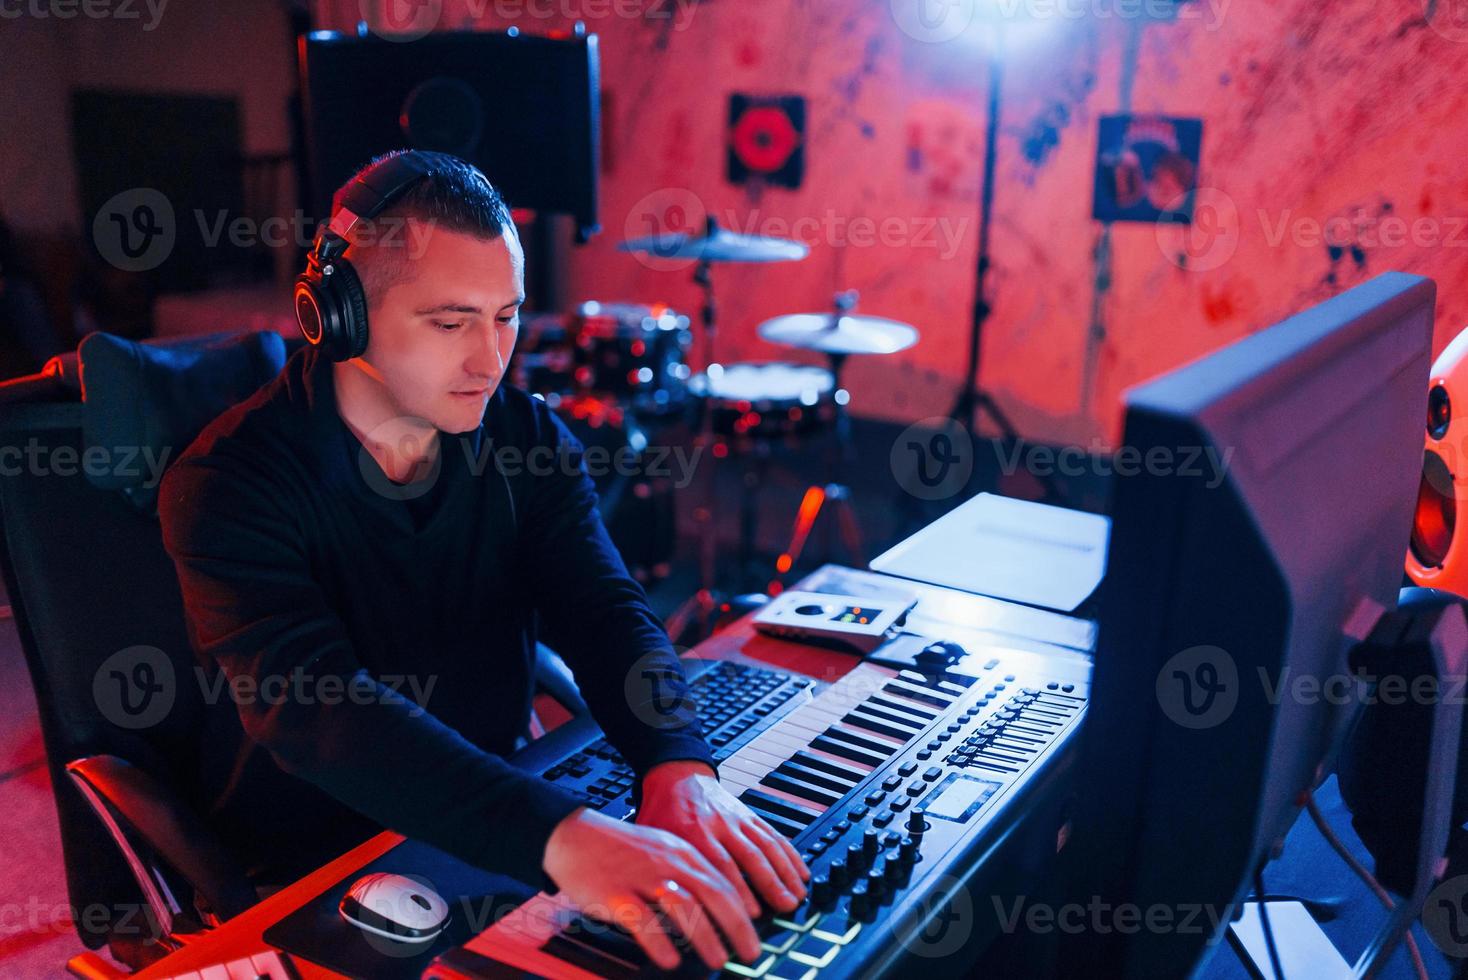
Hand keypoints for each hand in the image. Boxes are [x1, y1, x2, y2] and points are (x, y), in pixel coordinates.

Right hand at [542, 805, 761, 970]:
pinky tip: (670, 959)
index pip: (724, 883)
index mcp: (681, 852)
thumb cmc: (618, 848)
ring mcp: (641, 877)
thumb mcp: (661, 851)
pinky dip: (660, 942)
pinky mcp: (615, 893)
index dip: (743, 912)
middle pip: (713, 894)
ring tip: (718, 960)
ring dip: (705, 936)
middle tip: (750, 953)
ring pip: (684, 907)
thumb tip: (715, 907)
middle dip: (737, 927)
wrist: (574, 834)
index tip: (755, 935)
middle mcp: (667, 863)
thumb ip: (687, 874)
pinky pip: (643, 920)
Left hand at [636, 760, 809, 918]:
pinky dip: (790, 854)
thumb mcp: (654, 841)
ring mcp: (737, 818)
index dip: (739, 889)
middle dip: (770, 884)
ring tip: (798, 895)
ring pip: (767, 845)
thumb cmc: (662, 814)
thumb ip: (665, 870)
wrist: (676, 777)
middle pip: (750, 856)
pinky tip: (801, 872)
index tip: (752, 913)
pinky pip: (774, 834)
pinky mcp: (750, 814)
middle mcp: (719, 824)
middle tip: (785, 908)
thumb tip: (671, 909)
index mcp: (692, 832)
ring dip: (785, 872)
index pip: (719, 864)